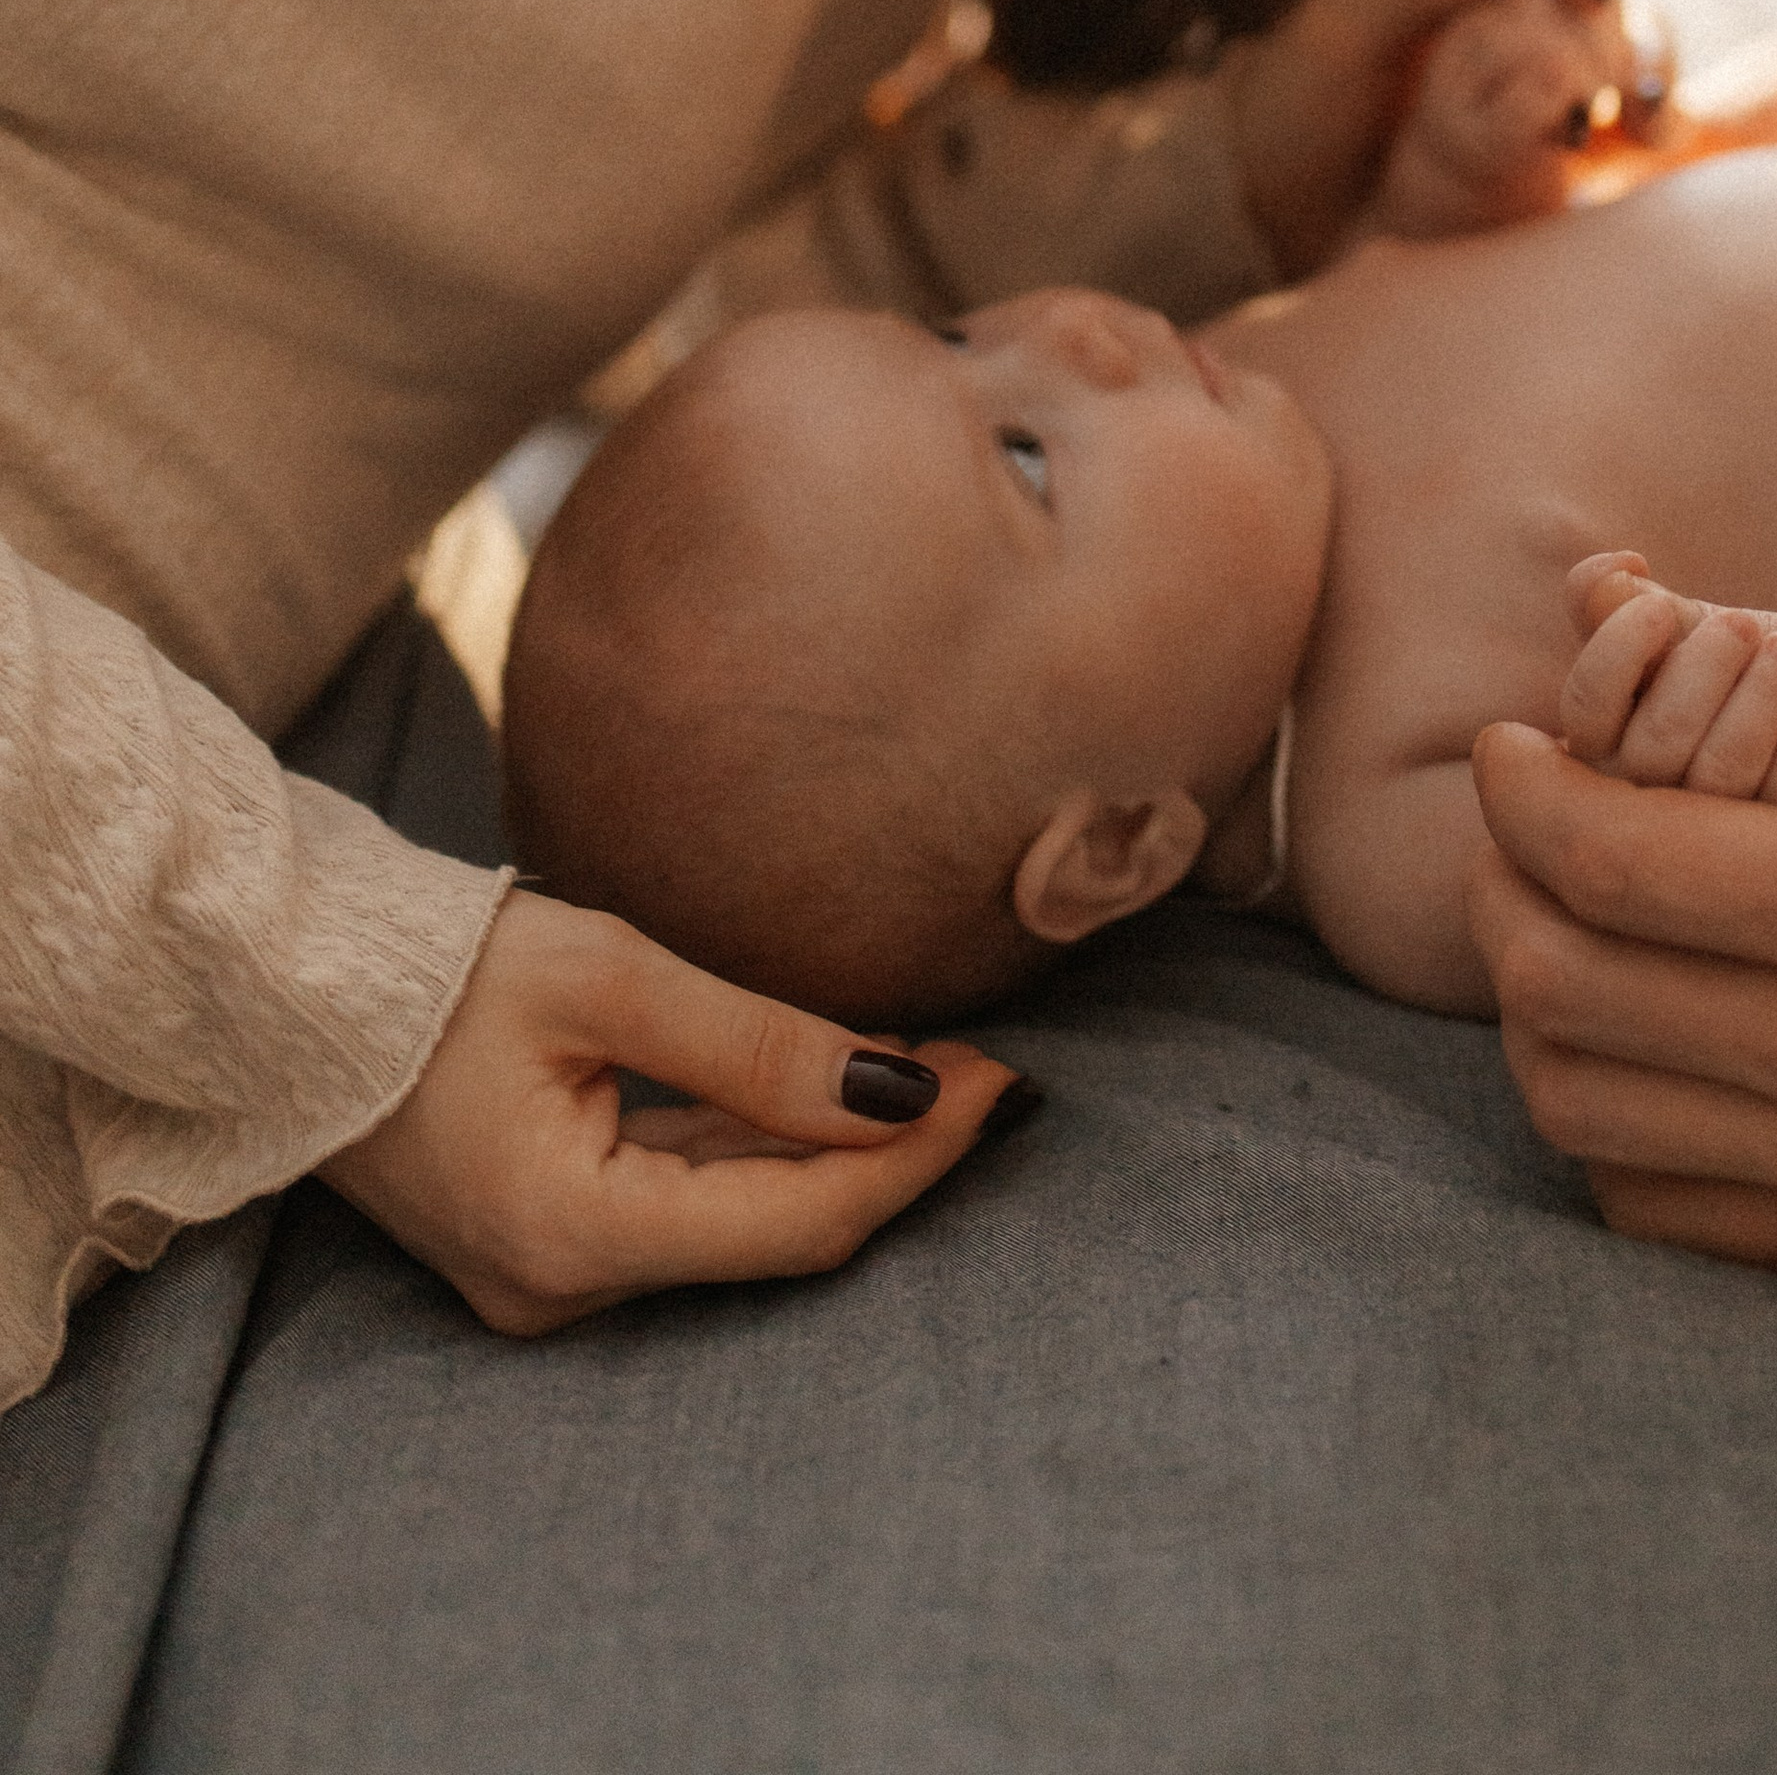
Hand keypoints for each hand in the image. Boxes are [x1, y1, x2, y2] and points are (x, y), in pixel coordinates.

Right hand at [323, 890, 1022, 1336]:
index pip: (800, 1220)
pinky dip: (768, 1148)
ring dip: (837, 1148)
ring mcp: (550, 1273)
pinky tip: (835, 1086)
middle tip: (991, 1067)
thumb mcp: (606, 978)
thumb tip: (899, 1087)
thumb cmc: (436, 972)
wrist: (293, 992)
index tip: (1002, 1080)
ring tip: (937, 1066)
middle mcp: (565, 1286)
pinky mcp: (546, 1237)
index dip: (916, 1155)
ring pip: (739, 1222)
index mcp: (574, 1235)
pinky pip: (687, 1205)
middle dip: (894, 1152)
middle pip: (780, 1234)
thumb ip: (755, 1044)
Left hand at [1225, 0, 1626, 274]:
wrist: (1270, 209)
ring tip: (1642, 128)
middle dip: (1631, 30)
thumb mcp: (1341, 27)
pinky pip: (1627, 134)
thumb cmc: (1297, 103)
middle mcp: (1523, 4)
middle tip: (1614, 82)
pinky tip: (1640, 159)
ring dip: (1652, 82)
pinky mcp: (1559, 152)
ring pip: (1636, 56)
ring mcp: (1548, 78)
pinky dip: (1648, 137)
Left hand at [1466, 635, 1776, 1303]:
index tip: (1512, 742)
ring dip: (1536, 1002)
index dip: (1522, 793)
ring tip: (1574, 917)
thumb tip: (1635, 607)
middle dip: (1503, 884)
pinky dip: (1604, 1118)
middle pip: (1565, 989)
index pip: (1620, 863)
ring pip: (1581, 1109)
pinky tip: (1643, 1033)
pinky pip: (1652, 1206)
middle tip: (1527, 820)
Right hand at [1558, 554, 1776, 803]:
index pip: (1586, 703)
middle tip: (1743, 623)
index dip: (1617, 653)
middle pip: (1657, 742)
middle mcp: (1642, 787)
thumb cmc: (1730, 658)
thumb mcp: (1681, 622)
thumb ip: (1629, 599)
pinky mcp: (1768, 836)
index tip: (1660, 609)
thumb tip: (1614, 570)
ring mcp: (1706, 824)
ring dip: (1761, 697)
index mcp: (1602, 732)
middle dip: (1705, 669)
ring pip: (1722, 774)